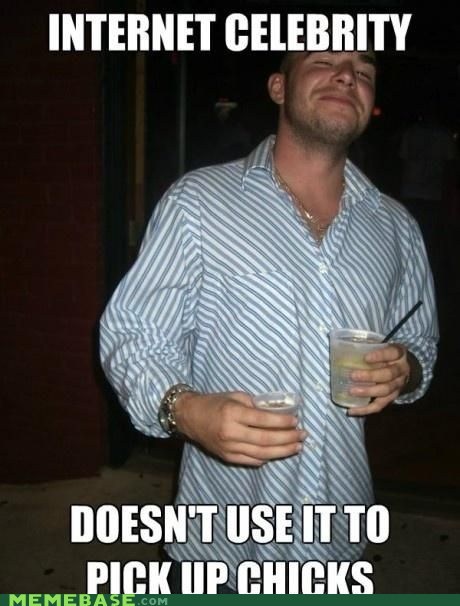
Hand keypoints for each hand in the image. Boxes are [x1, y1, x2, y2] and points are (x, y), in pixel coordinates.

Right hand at [175, 391, 307, 465]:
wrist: (189, 417)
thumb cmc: (214, 403)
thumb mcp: (234, 396)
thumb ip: (254, 405)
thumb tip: (276, 414)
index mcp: (232, 414)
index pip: (263, 420)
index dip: (282, 422)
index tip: (296, 421)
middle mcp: (230, 433)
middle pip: (265, 439)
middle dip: (287, 438)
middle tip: (302, 435)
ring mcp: (229, 447)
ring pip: (261, 453)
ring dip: (282, 451)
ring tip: (297, 447)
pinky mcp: (227, 457)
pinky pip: (251, 460)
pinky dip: (266, 458)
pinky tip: (278, 453)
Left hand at [346, 343, 409, 416]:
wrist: (406, 368)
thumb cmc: (388, 355)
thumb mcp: (384, 347)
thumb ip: (370, 347)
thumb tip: (344, 347)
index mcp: (399, 354)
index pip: (392, 353)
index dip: (380, 356)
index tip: (365, 357)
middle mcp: (401, 370)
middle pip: (388, 374)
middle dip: (370, 376)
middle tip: (353, 375)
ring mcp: (398, 386)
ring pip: (385, 391)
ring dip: (368, 392)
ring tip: (352, 391)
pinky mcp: (392, 398)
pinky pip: (380, 405)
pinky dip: (365, 409)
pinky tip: (351, 410)